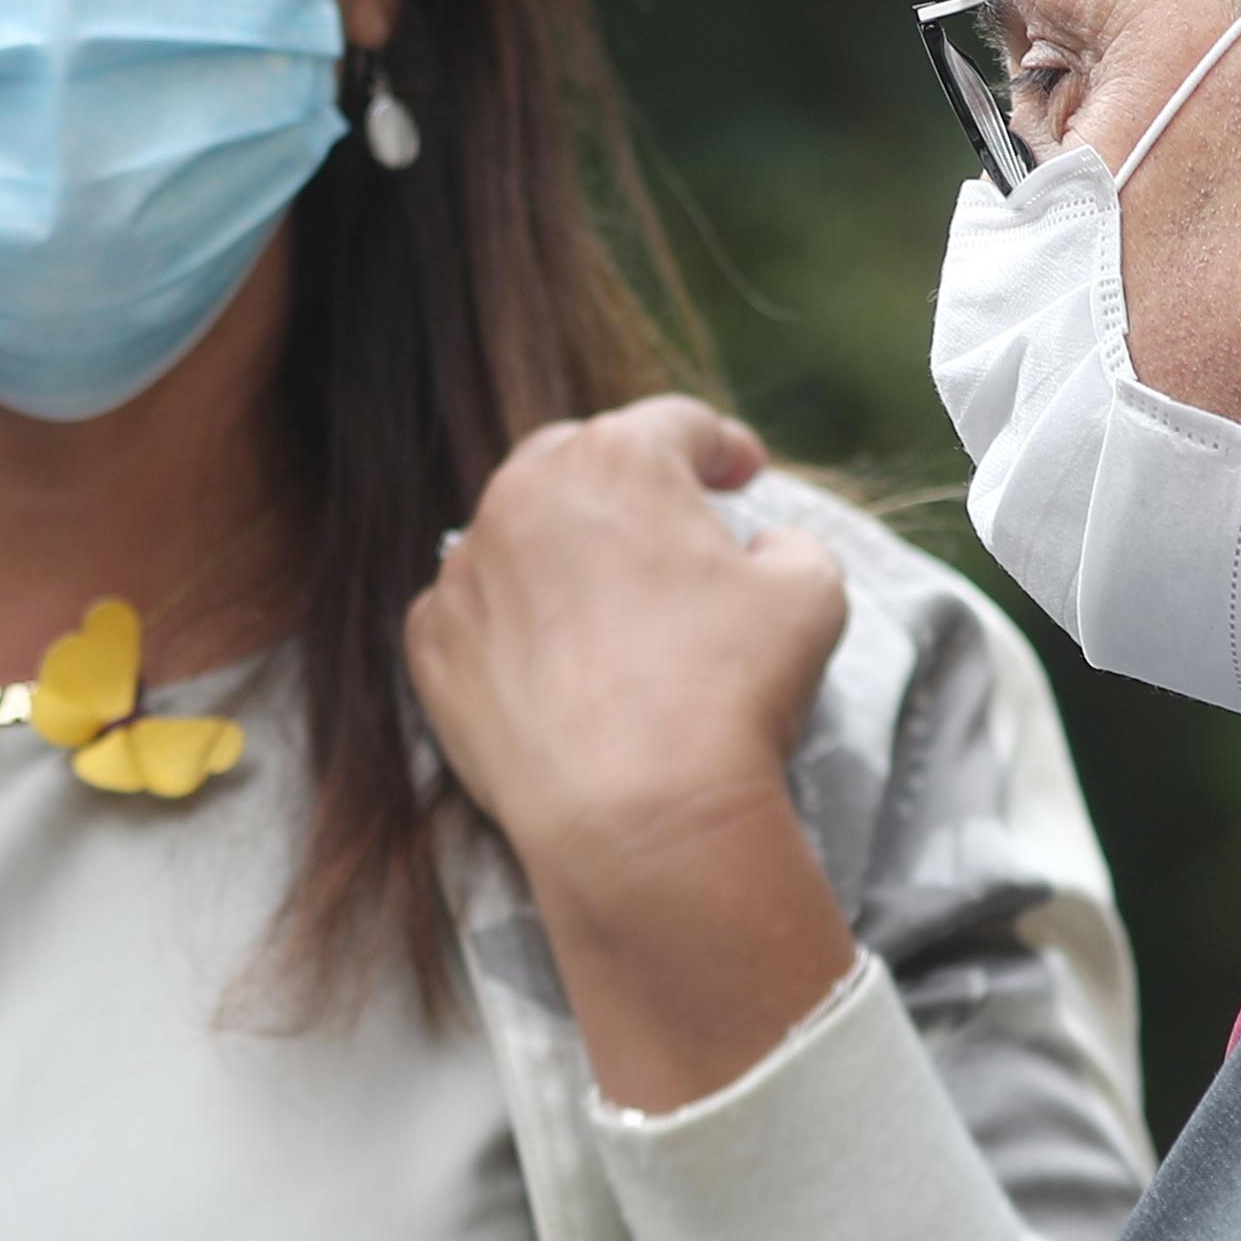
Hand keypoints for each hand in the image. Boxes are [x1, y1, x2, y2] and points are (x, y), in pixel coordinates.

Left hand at [407, 398, 860, 1110]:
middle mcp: (523, 496)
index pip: (677, 426)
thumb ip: (790, 542)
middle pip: (579, 462)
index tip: (740, 475)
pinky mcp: (432, 644)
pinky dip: (508, 624)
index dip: (721, 447)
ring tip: (608, 607)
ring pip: (516, 536)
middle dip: (627, 485)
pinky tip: (551, 663)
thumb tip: (761, 546)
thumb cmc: (727, 693)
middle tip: (667, 527)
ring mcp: (465, 570)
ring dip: (560, 554)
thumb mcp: (808, 592)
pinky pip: (473, 612)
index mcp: (616, 459)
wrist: (635, 814)